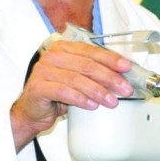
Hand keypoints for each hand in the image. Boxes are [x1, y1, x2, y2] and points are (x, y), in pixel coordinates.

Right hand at [10, 40, 133, 150]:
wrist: (33, 111)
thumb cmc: (56, 94)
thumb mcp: (76, 78)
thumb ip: (92, 72)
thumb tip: (121, 75)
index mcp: (63, 48)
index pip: (90, 50)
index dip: (110, 59)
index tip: (126, 67)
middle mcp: (52, 56)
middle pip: (86, 64)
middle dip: (109, 77)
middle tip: (124, 88)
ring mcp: (43, 71)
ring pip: (76, 78)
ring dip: (98, 90)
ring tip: (111, 101)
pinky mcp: (38, 88)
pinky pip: (63, 92)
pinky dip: (80, 99)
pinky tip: (92, 105)